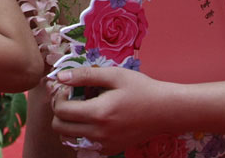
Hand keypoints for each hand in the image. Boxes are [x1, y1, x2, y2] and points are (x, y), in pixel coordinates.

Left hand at [51, 67, 173, 155]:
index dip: (58, 97)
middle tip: (71, 97)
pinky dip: (81, 131)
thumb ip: (84, 75)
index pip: (60, 111)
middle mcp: (99, 134)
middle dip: (59, 110)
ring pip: (69, 137)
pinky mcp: (110, 150)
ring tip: (81, 107)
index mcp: (98, 113)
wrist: (166, 110)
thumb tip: (60, 77)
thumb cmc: (141, 89)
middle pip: (59, 127)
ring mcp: (105, 145)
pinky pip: (85, 143)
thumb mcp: (114, 75)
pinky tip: (94, 117)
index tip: (68, 88)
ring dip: (68, 122)